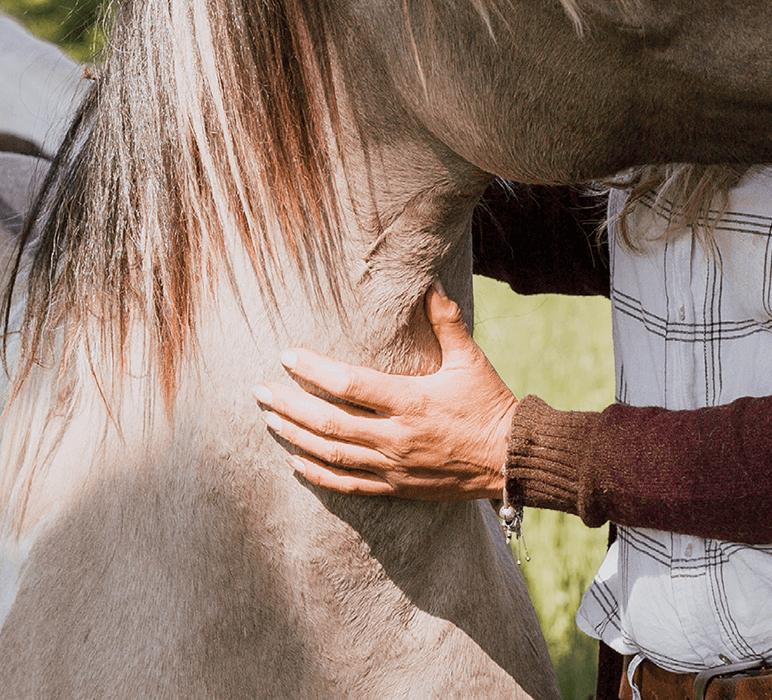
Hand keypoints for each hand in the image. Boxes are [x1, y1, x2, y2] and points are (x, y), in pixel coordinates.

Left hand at [257, 285, 516, 499]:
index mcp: (410, 401)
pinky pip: (348, 484)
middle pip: (328, 422)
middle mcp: (395, 436)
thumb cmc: (490, 405)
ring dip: (295, 436)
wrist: (510, 460)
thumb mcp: (470, 360)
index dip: (314, 370)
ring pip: (331, 454)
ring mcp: (392, 466)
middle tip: (260, 390)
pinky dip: (318, 474)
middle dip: (290, 404)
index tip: (287, 356)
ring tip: (269, 418)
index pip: (349, 384)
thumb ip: (447, 322)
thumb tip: (431, 284)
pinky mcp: (395, 487)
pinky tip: (296, 462)